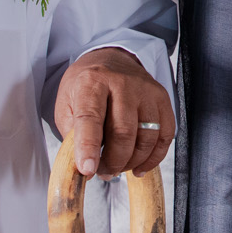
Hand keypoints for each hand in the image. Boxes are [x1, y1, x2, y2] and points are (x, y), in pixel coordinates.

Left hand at [53, 47, 173, 177]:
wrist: (111, 60)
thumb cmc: (87, 86)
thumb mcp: (67, 104)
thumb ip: (72, 132)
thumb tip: (84, 163)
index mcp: (92, 82)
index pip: (90, 118)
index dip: (88, 147)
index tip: (87, 170)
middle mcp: (122, 83)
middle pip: (123, 132)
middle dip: (113, 162)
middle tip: (103, 172)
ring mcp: (146, 91)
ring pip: (146, 137)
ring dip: (132, 162)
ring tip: (117, 168)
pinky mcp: (162, 99)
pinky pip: (165, 136)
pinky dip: (153, 157)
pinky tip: (140, 165)